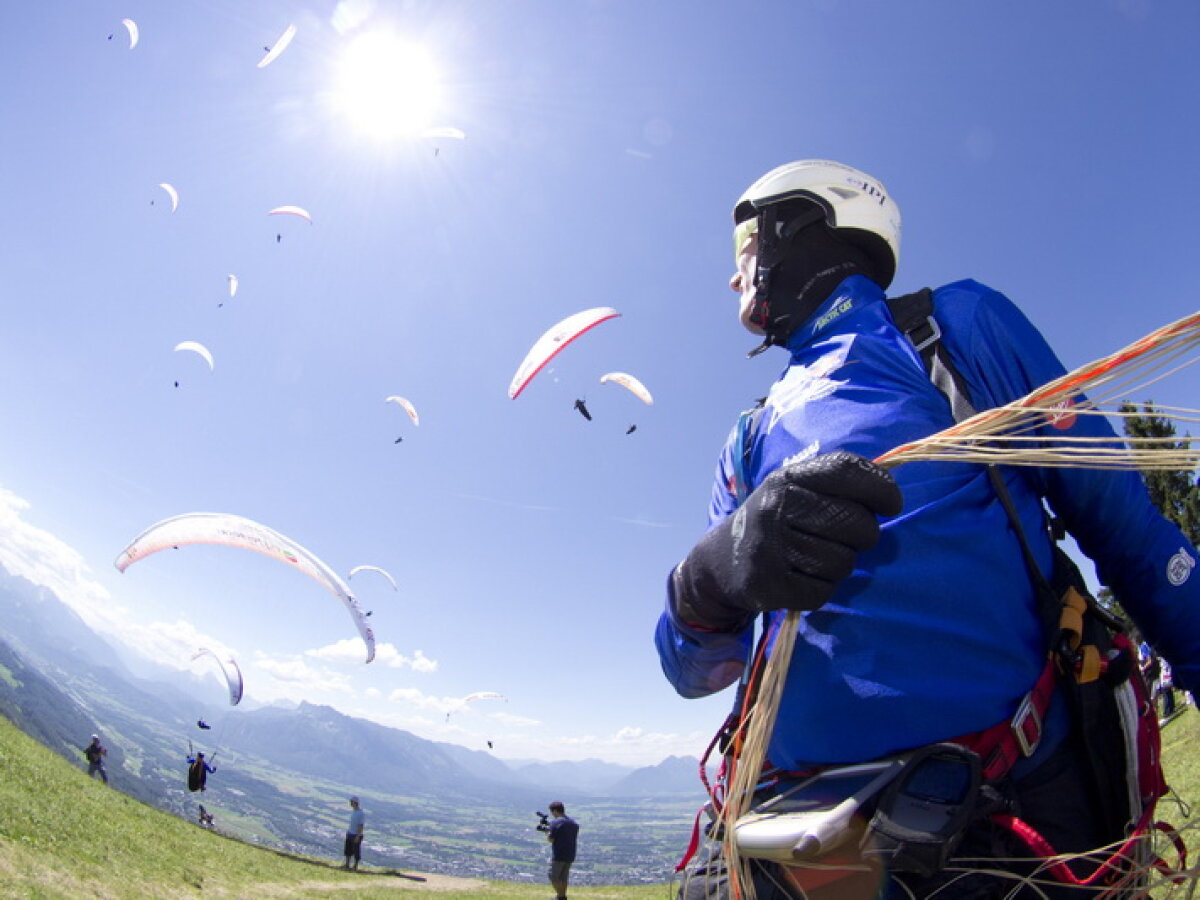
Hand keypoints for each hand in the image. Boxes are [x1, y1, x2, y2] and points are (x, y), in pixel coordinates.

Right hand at [672, 451, 901, 628]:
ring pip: (843, 562)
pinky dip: (820, 589)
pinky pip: (823, 591)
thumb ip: (835, 484)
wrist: (720, 562)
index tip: (892, 505)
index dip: (880, 487)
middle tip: (849, 538)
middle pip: (856, 523)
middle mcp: (775, 507)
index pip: (846, 470)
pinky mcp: (768, 584)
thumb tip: (890, 494)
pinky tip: (802, 578)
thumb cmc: (776, 521)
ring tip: (816, 558)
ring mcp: (769, 546)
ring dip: (839, 565)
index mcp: (787, 478)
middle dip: (864, 535)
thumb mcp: (795, 490)